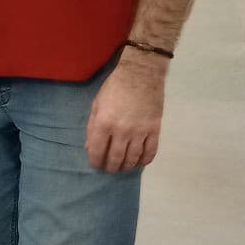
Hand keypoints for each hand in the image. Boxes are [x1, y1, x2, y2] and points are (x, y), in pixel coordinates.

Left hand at [85, 52, 167, 172]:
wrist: (141, 75)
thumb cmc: (114, 87)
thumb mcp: (97, 104)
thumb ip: (92, 126)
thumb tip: (90, 146)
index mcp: (103, 122)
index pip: (97, 150)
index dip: (95, 161)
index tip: (95, 165)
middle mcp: (121, 131)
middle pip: (115, 158)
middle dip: (110, 167)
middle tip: (109, 169)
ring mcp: (139, 132)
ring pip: (133, 158)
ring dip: (126, 166)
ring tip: (122, 168)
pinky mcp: (154, 131)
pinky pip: (150, 152)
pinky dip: (144, 161)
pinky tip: (138, 163)